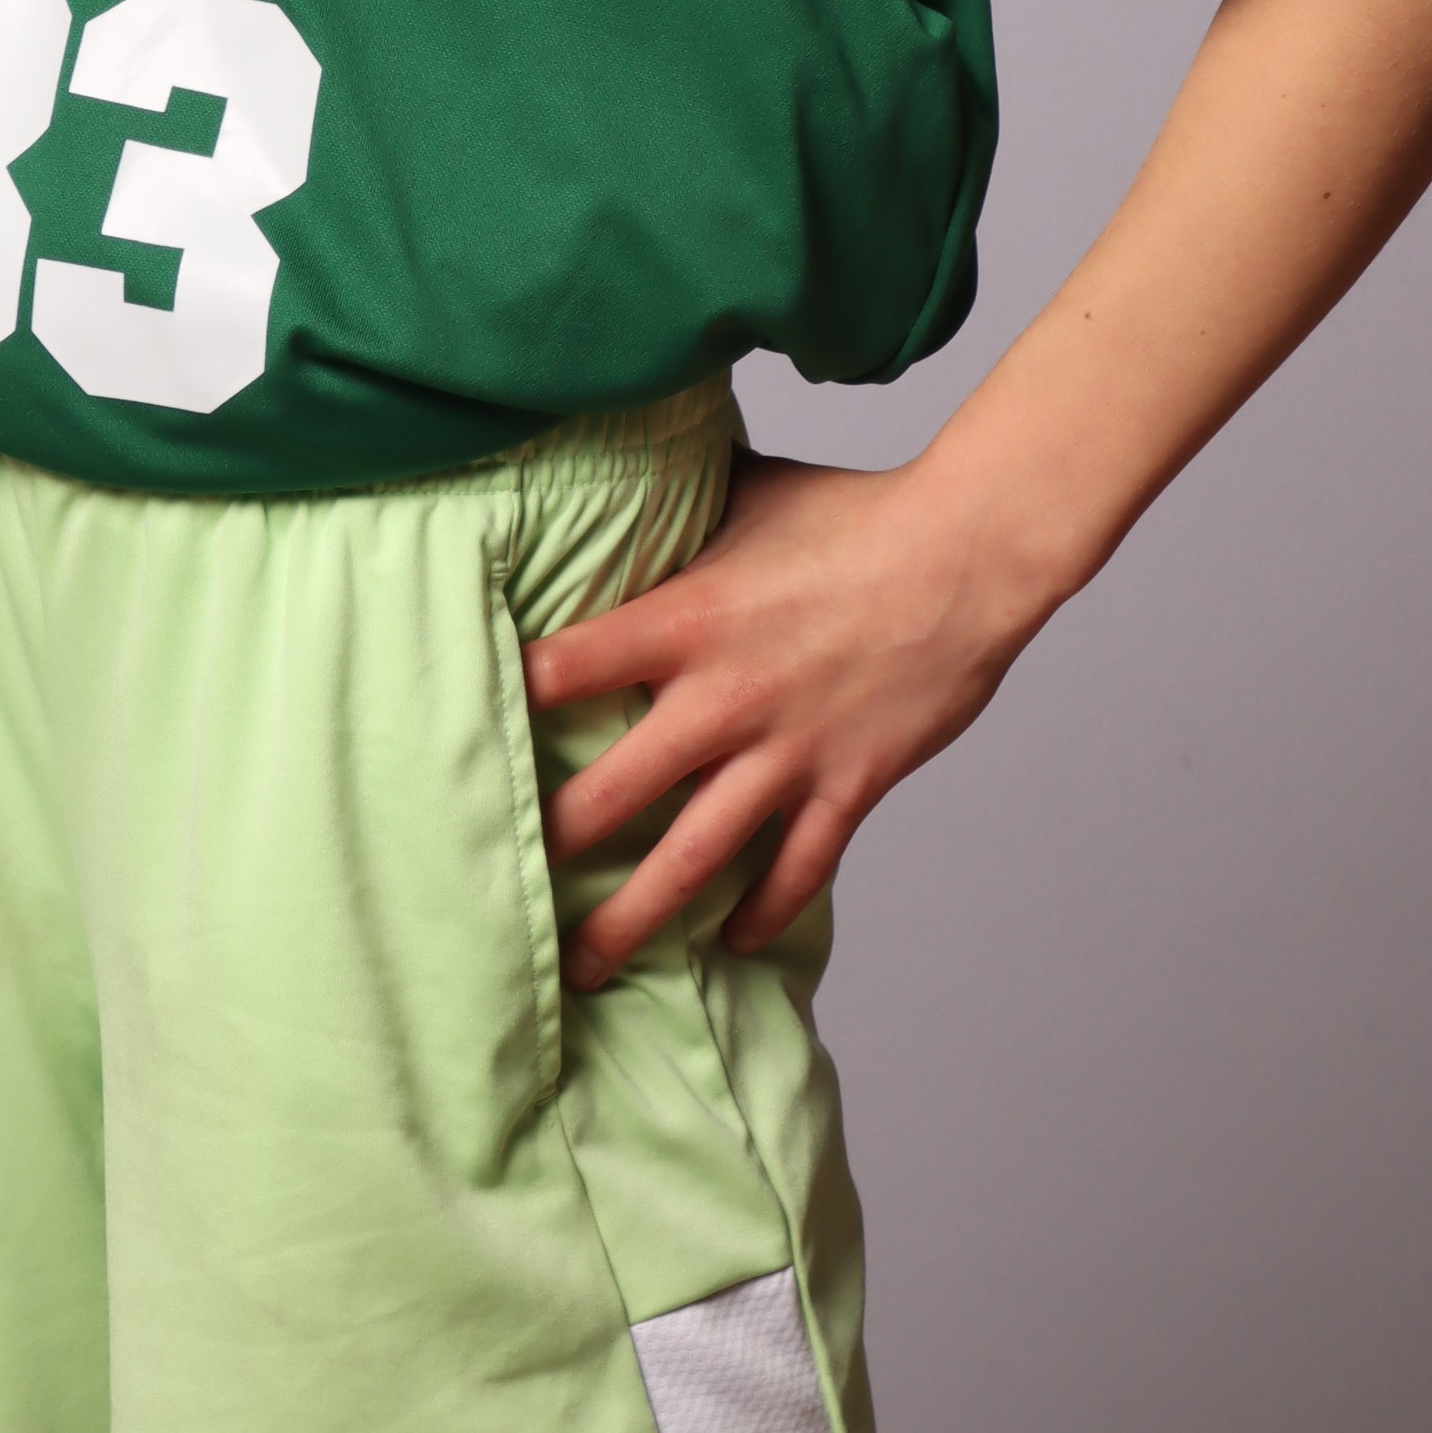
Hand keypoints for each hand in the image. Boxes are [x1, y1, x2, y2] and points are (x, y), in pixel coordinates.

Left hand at [524, 452, 1032, 979]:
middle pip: (610, 796)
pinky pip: (795, 870)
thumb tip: (623, 467)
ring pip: (691, 860)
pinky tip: (731, 938)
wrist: (969, 552)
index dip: (506, 699)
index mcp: (684, 619)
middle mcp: (723, 698)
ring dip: (634, 919)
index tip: (462, 733)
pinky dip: (764, 912)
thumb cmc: (857, 512)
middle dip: (553, 848)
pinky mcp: (848, 785)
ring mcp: (786, 753)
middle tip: (503, 887)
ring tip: (586, 964)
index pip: (562, 668)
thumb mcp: (748, 492)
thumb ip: (680, 502)